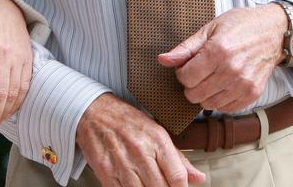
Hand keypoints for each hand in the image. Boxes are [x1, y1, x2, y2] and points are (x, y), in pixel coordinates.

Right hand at [76, 93, 205, 186]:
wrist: (93, 112)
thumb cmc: (127, 121)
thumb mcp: (157, 132)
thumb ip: (178, 158)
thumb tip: (198, 178)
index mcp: (157, 140)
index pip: (177, 177)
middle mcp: (141, 152)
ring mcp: (122, 164)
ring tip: (148, 186)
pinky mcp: (106, 172)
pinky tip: (135, 186)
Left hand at [157, 5, 287, 112]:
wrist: (274, 31)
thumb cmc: (241, 25)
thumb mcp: (210, 28)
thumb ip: (186, 47)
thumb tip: (163, 60)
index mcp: (218, 51)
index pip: (186, 77)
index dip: (182, 72)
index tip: (188, 66)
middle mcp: (231, 70)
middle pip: (195, 94)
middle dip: (191, 85)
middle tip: (198, 73)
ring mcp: (243, 84)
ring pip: (209, 104)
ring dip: (205, 94)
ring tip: (211, 78)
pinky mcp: (252, 94)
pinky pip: (226, 108)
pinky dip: (220, 100)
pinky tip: (222, 86)